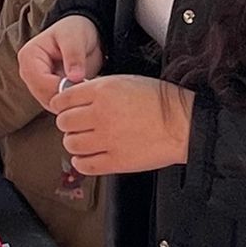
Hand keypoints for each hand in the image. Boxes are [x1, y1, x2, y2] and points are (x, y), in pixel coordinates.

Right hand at [18, 15, 105, 103]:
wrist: (83, 34)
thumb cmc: (76, 30)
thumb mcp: (76, 37)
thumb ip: (74, 56)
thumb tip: (75, 77)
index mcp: (29, 57)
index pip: (41, 82)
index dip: (62, 87)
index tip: (82, 84)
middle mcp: (28, 73)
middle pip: (44, 96)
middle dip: (66, 96)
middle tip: (87, 89)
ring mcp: (36, 84)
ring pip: (50, 104)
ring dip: (69, 101)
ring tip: (86, 89)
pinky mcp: (47, 92)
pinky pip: (57, 104)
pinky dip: (70, 103)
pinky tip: (83, 94)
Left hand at [54, 76, 191, 174]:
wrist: (183, 123)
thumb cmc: (160, 100)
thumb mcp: (125, 81)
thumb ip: (99, 89)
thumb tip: (77, 97)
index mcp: (102, 91)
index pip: (63, 98)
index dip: (62, 104)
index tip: (65, 108)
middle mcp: (101, 114)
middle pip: (64, 122)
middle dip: (69, 123)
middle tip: (78, 125)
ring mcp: (107, 139)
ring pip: (71, 144)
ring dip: (74, 142)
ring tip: (84, 141)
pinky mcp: (116, 161)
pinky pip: (85, 165)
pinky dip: (81, 162)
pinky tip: (88, 156)